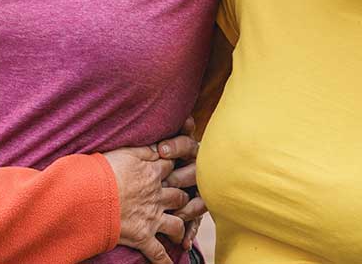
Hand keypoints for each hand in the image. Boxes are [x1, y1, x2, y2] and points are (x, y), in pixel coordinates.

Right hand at [103, 146, 185, 263]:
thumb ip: (144, 150)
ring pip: (177, 223)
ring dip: (180, 228)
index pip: (172, 168)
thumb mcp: (124, 151)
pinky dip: (164, 261)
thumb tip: (158, 147)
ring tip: (180, 232)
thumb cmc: (102, 170)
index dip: (176, 167)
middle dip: (184, 197)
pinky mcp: (143, 236)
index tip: (178, 168)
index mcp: (152, 172)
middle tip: (186, 200)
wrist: (90, 194)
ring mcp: (152, 217)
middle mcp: (157, 195)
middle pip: (180, 195)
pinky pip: (158, 253)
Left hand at [158, 117, 206, 249]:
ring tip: (177, 213)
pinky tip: (183, 241)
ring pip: (199, 199)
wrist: (172, 172)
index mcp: (190, 149)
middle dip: (180, 177)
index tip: (160, 149)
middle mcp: (198, 168)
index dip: (175, 146)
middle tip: (168, 182)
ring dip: (188, 206)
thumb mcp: (164, 144)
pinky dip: (190, 231)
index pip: (187, 144)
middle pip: (194, 171)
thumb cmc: (164, 154)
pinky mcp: (198, 207)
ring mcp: (201, 189)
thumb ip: (170, 134)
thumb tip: (187, 119)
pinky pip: (196, 220)